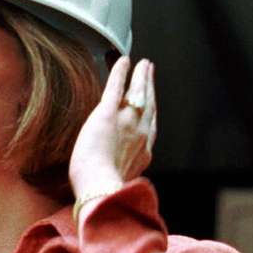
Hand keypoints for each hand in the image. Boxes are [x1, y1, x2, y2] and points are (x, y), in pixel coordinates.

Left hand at [68, 56, 156, 199]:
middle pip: (149, 105)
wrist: (100, 188)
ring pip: (138, 94)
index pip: (150, 126)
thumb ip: (123, 174)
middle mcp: (140, 134)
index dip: (152, 111)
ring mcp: (126, 122)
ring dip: (141, 77)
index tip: (152, 101)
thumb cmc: (104, 191)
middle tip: (150, 72)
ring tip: (143, 65)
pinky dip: (120, 73)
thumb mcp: (120, 182)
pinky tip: (123, 61)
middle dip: (150, 87)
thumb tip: (119, 177)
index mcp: (143, 152)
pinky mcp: (107, 114)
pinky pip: (115, 88)